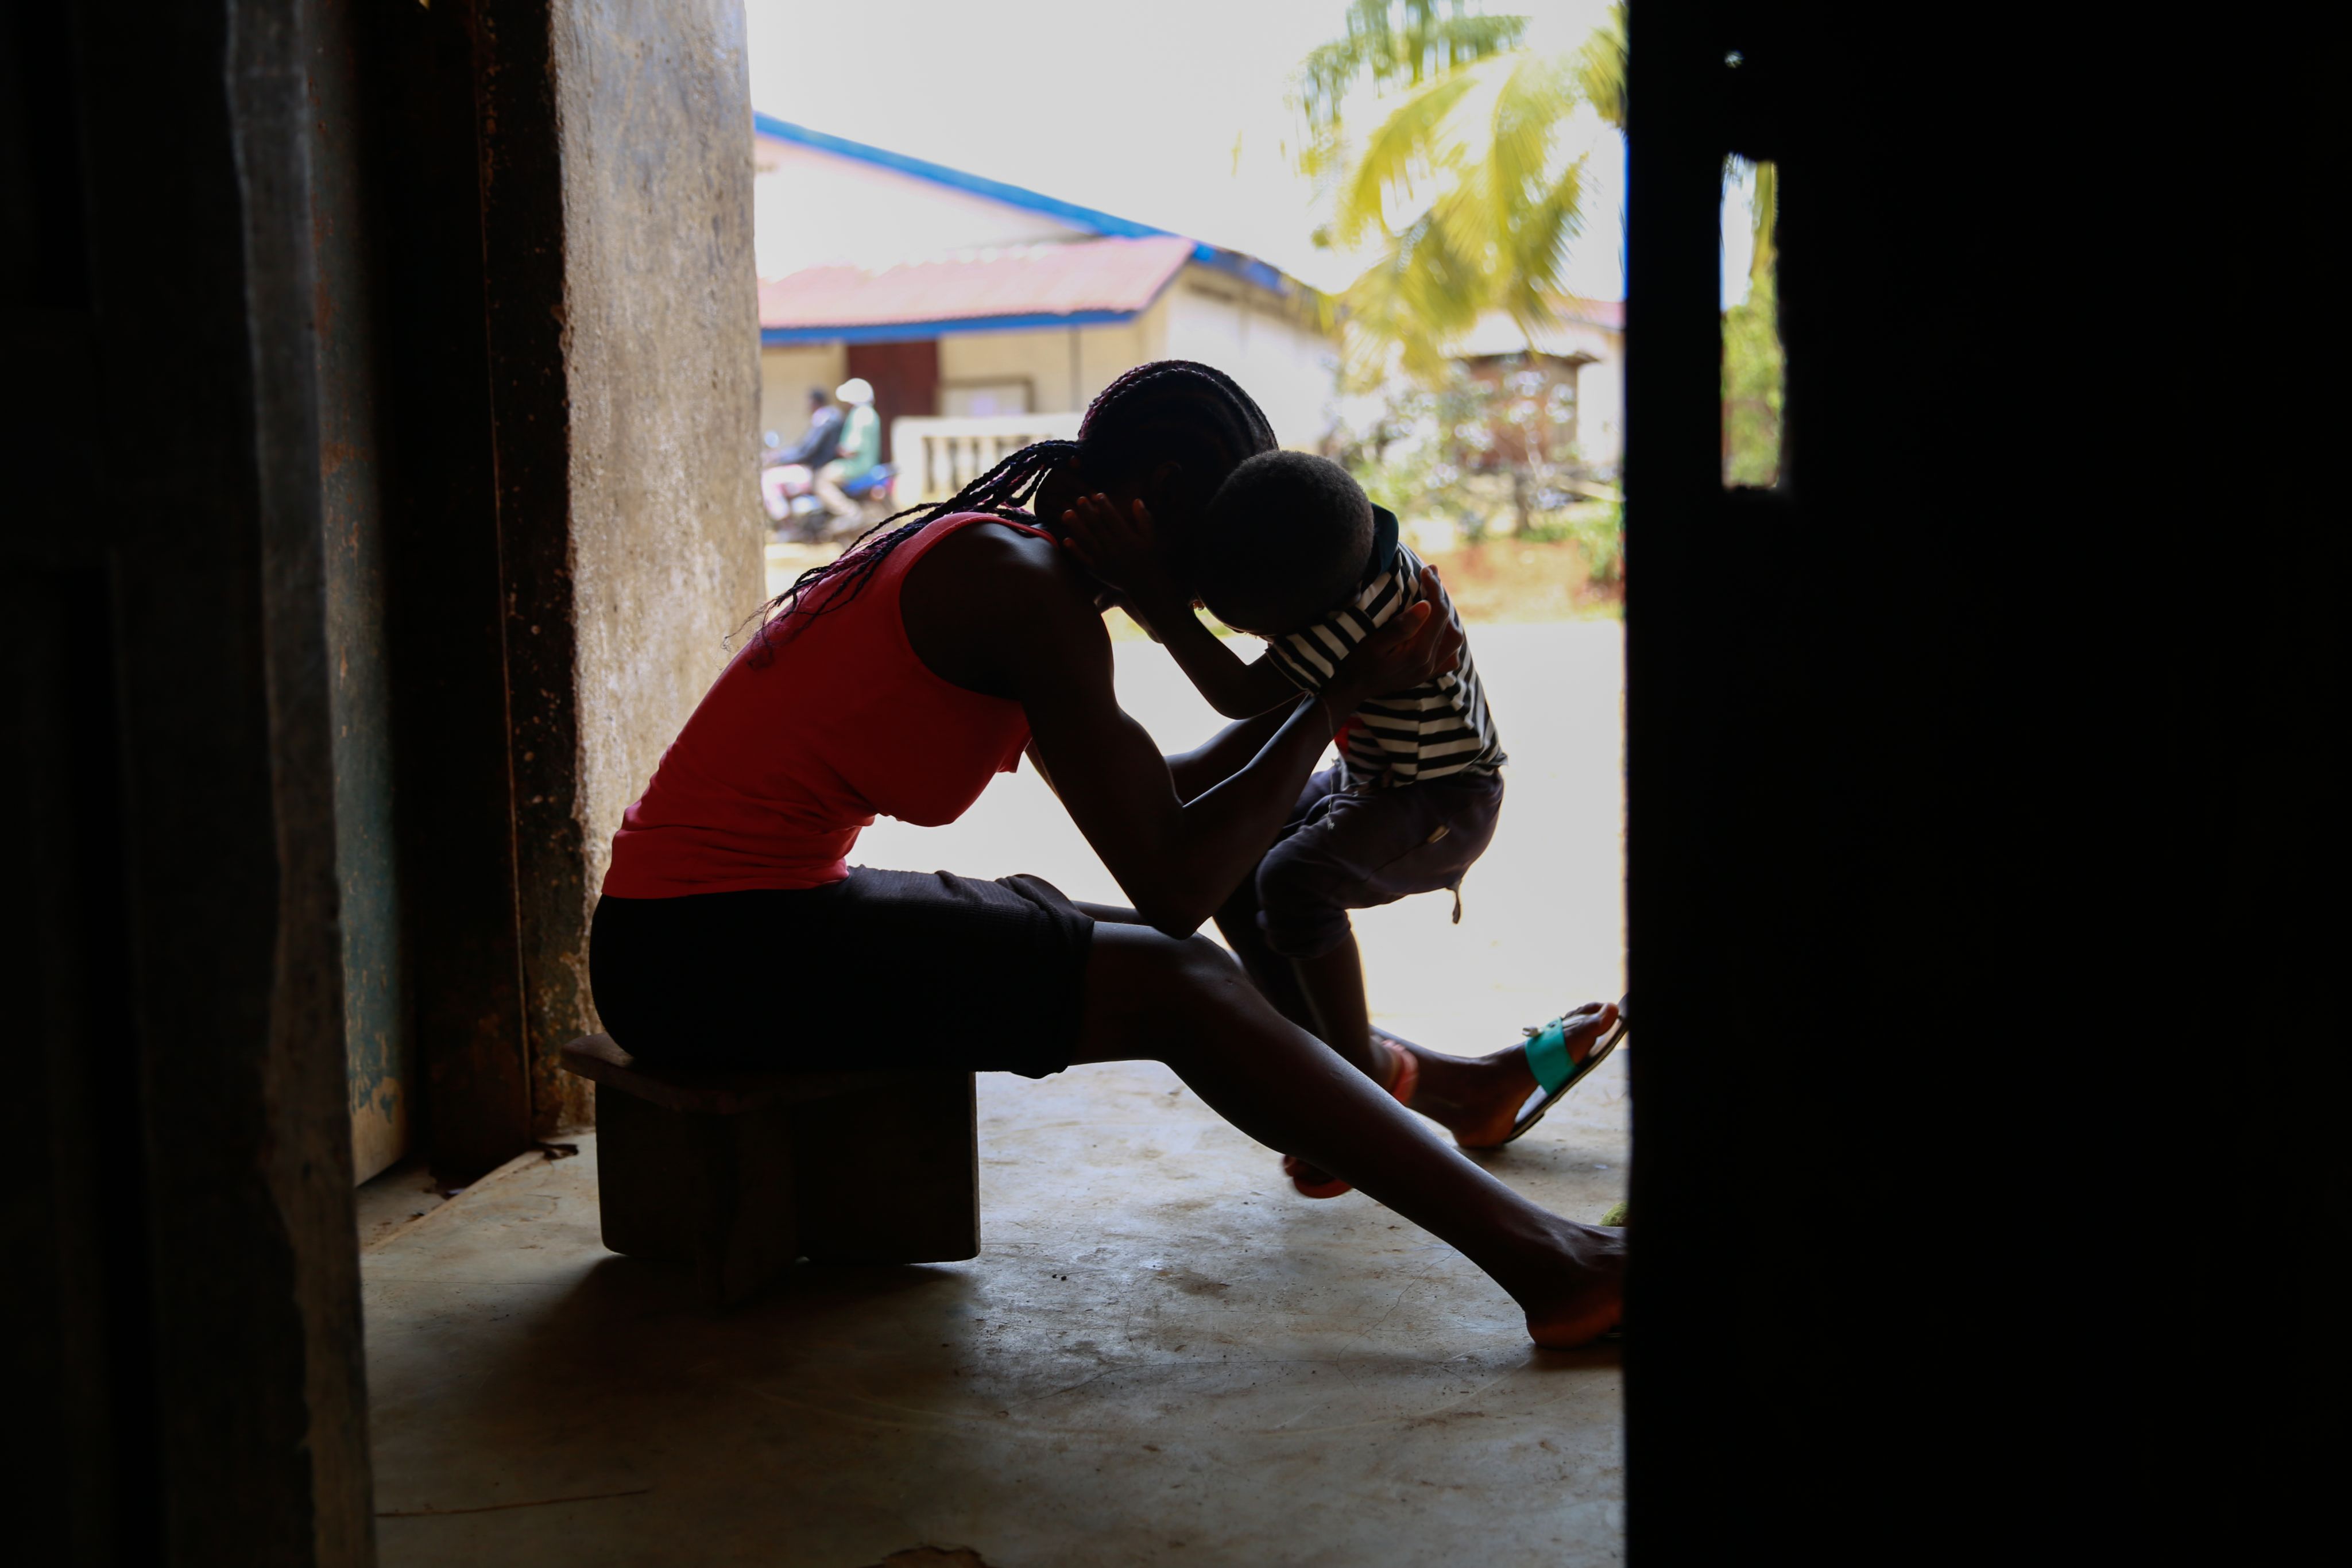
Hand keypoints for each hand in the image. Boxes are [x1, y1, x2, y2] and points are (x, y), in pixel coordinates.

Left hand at [1058, 493, 1187, 613]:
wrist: (1145, 585)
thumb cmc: (1149, 559)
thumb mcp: (1151, 538)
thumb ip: (1144, 519)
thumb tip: (1136, 500)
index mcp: (1128, 539)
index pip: (1113, 518)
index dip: (1105, 506)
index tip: (1097, 495)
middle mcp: (1115, 548)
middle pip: (1098, 527)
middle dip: (1088, 512)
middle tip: (1079, 499)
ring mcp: (1104, 560)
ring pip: (1087, 540)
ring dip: (1076, 526)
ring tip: (1067, 513)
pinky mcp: (1098, 571)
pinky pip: (1084, 559)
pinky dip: (1075, 550)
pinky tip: (1066, 539)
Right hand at [1331, 566, 1464, 704]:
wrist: (1350, 690)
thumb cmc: (1356, 664)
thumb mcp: (1373, 644)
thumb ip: (1401, 627)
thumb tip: (1426, 606)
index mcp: (1418, 654)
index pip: (1437, 614)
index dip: (1434, 588)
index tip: (1425, 570)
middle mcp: (1429, 664)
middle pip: (1448, 624)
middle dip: (1442, 596)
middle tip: (1431, 575)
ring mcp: (1429, 671)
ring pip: (1453, 639)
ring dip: (1447, 616)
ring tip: (1433, 596)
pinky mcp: (1425, 674)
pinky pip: (1449, 656)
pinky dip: (1447, 638)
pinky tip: (1437, 628)